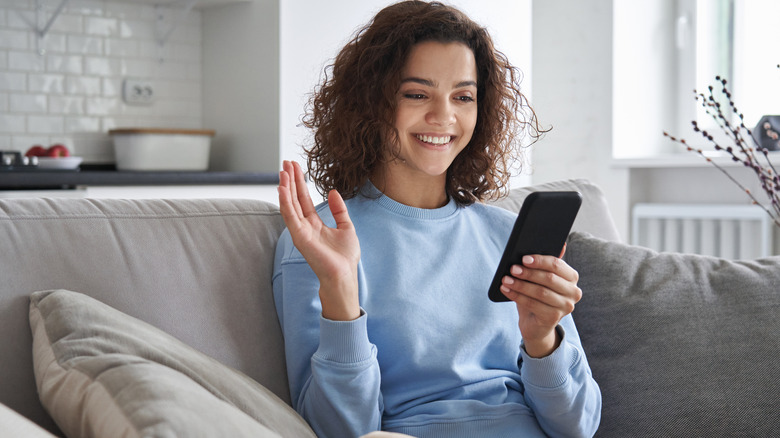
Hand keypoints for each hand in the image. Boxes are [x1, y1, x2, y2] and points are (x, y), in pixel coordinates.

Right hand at [278, 160, 360, 320]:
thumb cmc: (345, 257)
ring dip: (285, 187)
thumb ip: (339, 210)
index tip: (296, 167)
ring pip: (290, 204)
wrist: (344, 274)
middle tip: (286, 162)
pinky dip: (285, 201)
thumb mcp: (346, 227)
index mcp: (315, 223)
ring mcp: (300, 231)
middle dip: (290, 180)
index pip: (304, 199)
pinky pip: (289, 216)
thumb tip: (333, 191)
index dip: (300, 183)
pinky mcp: (299, 237)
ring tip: (283, 171)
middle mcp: (305, 226)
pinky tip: (282, 188)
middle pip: (295, 198)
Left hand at [500, 251, 581, 357]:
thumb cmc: (537, 295)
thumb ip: (545, 262)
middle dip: (528, 273)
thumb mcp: (540, 278)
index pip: (557, 265)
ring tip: (505, 279)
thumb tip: (558, 244)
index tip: (523, 258)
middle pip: (549, 278)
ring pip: (540, 292)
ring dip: (520, 285)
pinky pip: (533, 304)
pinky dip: (517, 296)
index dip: (540, 261)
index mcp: (572, 277)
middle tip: (512, 268)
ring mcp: (566, 306)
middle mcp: (573, 292)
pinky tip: (506, 290)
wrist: (535, 323)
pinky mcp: (554, 318)